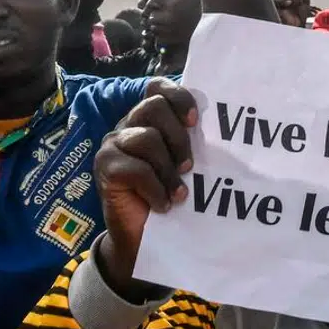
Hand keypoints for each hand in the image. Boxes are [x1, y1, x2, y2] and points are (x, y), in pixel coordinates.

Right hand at [94, 78, 197, 299]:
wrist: (141, 239)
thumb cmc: (168, 198)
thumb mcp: (183, 167)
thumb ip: (193, 145)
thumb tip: (224, 132)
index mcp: (149, 120)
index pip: (158, 88)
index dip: (178, 97)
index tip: (195, 120)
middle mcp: (129, 125)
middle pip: (153, 107)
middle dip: (178, 137)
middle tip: (189, 166)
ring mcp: (113, 145)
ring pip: (146, 137)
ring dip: (168, 169)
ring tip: (179, 193)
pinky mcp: (104, 167)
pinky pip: (135, 169)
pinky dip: (156, 189)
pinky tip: (163, 206)